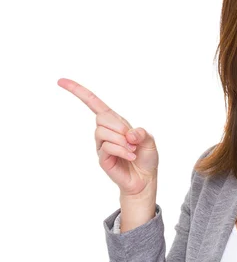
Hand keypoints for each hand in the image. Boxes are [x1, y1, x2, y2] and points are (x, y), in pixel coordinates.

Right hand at [57, 78, 158, 196]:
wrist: (145, 179)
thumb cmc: (146, 158)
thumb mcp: (149, 140)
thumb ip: (141, 133)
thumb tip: (129, 134)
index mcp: (115, 122)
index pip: (93, 103)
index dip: (78, 91)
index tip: (61, 81)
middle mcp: (105, 132)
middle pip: (101, 117)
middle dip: (118, 126)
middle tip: (131, 139)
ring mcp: (102, 145)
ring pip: (102, 132)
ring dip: (121, 140)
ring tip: (132, 149)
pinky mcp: (102, 159)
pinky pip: (108, 147)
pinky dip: (122, 150)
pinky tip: (131, 156)